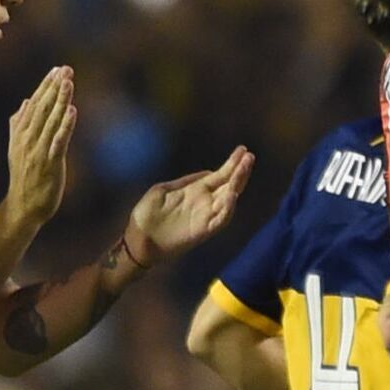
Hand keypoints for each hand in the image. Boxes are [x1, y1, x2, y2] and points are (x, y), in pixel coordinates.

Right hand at [3, 68, 76, 234]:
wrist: (23, 206)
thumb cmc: (25, 176)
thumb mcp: (18, 147)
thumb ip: (19, 124)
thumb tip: (25, 102)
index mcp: (20, 133)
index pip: (34, 104)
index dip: (45, 86)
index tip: (56, 69)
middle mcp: (27, 138)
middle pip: (42, 108)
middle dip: (54, 87)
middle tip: (65, 68)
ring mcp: (37, 150)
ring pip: (50, 120)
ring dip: (59, 100)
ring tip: (68, 81)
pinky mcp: (49, 163)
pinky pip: (58, 141)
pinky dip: (64, 125)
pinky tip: (72, 111)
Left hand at [122, 147, 254, 265]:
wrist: (139, 240)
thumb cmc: (147, 215)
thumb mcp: (162, 190)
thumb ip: (184, 182)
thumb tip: (208, 172)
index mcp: (197, 190)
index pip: (220, 175)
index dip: (232, 163)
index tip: (243, 149)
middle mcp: (206, 202)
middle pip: (229, 184)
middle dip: (240, 170)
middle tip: (250, 156)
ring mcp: (207, 216)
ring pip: (229, 199)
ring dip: (237, 184)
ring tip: (244, 169)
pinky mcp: (204, 230)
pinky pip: (221, 219)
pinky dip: (228, 208)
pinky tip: (232, 195)